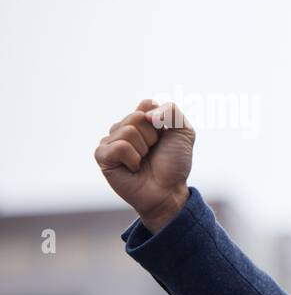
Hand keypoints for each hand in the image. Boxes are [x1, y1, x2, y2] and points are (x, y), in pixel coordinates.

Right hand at [94, 99, 195, 230]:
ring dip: (143, 149)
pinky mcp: (102, 156)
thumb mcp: (184, 133)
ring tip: (143, 161)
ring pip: (128, 131)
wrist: (169, 190)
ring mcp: (110, 141)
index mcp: (140, 120)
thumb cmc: (174, 163)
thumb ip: (172, 112)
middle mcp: (123, 128)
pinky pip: (120, 147)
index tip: (164, 137)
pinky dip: (133, 159)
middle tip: (152, 152)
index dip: (161, 121)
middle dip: (153, 137)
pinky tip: (133, 168)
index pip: (147, 104)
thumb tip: (147, 113)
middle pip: (137, 116)